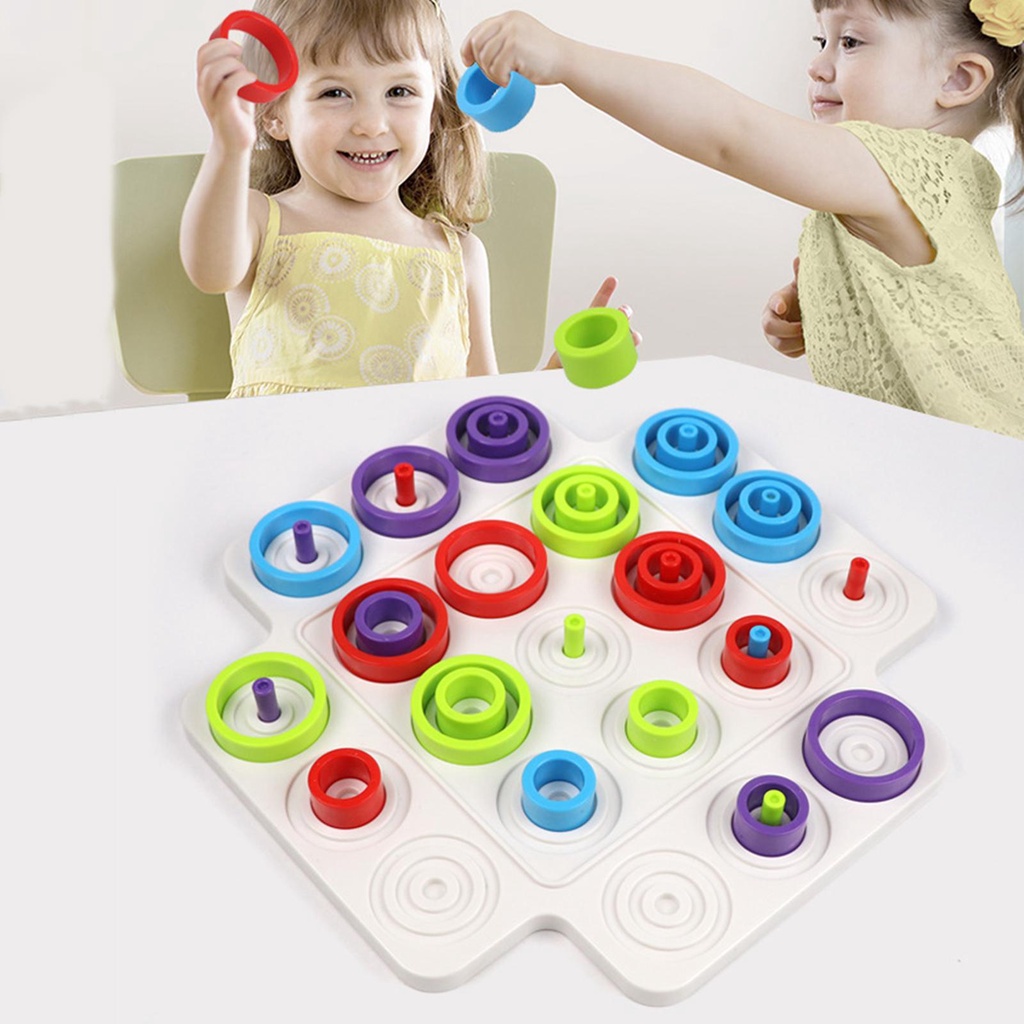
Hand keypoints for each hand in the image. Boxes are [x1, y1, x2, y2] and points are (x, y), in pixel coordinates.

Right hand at [196, 38, 258, 153]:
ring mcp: (212, 99)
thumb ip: (237, 76)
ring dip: (233, 63)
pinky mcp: (223, 109)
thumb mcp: (235, 91)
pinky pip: (228, 87)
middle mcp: (204, 88)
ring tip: (247, 70)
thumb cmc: (237, 117)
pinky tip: (252, 79)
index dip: (218, 43)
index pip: (203, 53)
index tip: (236, 45)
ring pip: (213, 70)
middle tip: (242, 53)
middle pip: (206, 57)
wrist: (235, 144)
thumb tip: (253, 60)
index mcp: (205, 81)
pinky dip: (242, 77)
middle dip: (225, 48)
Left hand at [460, 11, 571, 86]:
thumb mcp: (522, 39)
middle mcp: (508, 21)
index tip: (467, 62)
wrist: (566, 60)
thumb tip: (478, 55)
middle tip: (494, 76)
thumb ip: (505, 40)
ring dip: (491, 75)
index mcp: (508, 18)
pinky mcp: (515, 47)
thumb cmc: (545, 56)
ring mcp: (511, 33)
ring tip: (505, 79)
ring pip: (485, 58)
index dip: (467, 47)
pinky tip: (509, 81)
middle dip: (480, 64)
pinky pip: (496, 68)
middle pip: (477, 44)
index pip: (478, 30)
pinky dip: (500, 80)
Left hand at [545, 276, 641, 369]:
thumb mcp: (560, 353)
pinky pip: (626, 351)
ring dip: (632, 334)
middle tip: (623, 314)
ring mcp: (610, 342)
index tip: (612, 280)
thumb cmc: (563, 361)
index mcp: (589, 323)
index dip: (605, 292)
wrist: (567, 375)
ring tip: (632, 337)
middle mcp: (602, 330)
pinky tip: (633, 351)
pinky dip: (631, 350)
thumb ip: (561, 354)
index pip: (598, 304)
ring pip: (626, 335)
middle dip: (624, 313)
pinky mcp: (615, 356)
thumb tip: (561, 360)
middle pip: (617, 318)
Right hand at [762, 258, 803, 357]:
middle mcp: (769, 321)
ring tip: (811, 334)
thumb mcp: (802, 285)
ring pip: (781, 345)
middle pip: (770, 328)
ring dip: (797, 341)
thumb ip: (800, 274)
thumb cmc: (801, 298)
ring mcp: (774, 337)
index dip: (776, 305)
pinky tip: (811, 340)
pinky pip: (791, 353)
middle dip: (787, 330)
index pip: (772, 303)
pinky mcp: (784, 350)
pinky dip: (802, 348)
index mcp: (774, 302)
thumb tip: (799, 258)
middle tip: (803, 327)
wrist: (804, 314)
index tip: (782, 307)